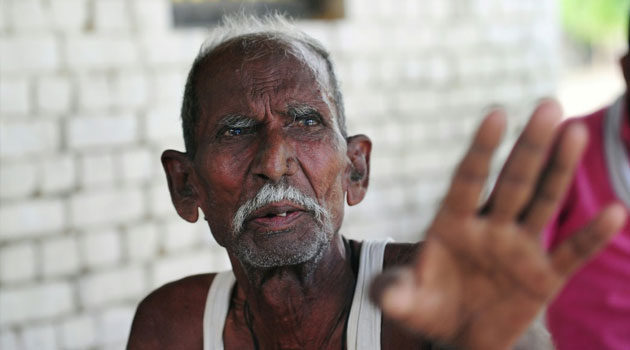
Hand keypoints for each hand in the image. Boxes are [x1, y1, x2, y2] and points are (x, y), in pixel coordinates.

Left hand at [372, 100, 626, 348]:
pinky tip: (615, 211)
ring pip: (542, 202)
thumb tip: (384, 294)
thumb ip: (394, 293)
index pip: (468, 179)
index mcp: (451, 223)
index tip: (497, 114)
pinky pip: (571, 253)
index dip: (482, 150)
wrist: (459, 335)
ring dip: (559, 170)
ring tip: (575, 132)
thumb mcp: (406, 302)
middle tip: (549, 106)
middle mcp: (488, 227)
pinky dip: (590, 235)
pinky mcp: (543, 276)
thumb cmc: (428, 308)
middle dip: (529, 147)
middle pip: (512, 181)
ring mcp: (518, 248)